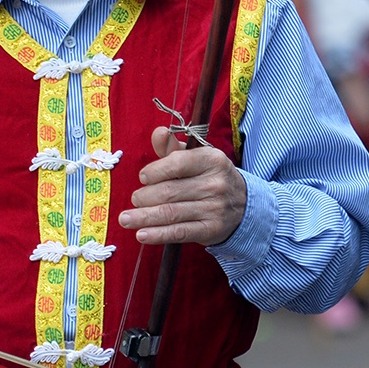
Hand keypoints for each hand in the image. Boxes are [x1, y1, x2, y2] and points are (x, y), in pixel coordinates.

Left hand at [119, 127, 248, 245]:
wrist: (243, 205)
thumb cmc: (211, 177)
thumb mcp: (198, 158)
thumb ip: (173, 148)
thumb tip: (158, 132)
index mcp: (212, 159)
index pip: (178, 163)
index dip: (155, 171)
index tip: (143, 177)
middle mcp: (215, 183)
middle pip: (170, 191)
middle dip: (145, 197)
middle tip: (135, 199)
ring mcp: (214, 208)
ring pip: (171, 213)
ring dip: (143, 217)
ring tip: (125, 219)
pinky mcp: (211, 229)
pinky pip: (179, 232)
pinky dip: (158, 234)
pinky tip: (142, 235)